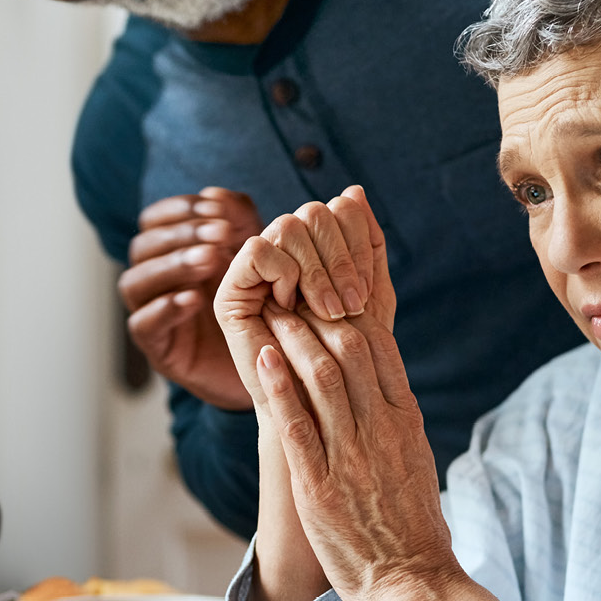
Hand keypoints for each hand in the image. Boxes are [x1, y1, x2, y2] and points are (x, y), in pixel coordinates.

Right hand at [119, 187, 260, 409]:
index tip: (215, 209)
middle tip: (219, 235)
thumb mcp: (254, 255)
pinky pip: (143, 325)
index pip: (155, 219)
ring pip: (135, 282)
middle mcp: (154, 279)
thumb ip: (239, 220)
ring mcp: (151, 314)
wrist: (268, 363)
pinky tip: (194, 300)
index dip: (180, 210)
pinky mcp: (158, 350)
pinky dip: (164, 309)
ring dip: (171, 266)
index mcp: (171, 252)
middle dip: (181, 236)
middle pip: (143, 247)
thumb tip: (216, 193)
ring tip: (211, 261)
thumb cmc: (259, 303)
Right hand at [214, 186, 390, 412]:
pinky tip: (290, 306)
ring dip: (316, 270)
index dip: (358, 241)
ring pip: (287, 226)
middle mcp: (285, 252)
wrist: (318, 409)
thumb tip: (354, 191)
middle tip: (352, 305)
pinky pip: (257, 251)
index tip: (368, 288)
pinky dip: (283, 274)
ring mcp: (257, 270)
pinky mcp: (231, 291)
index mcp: (318, 248)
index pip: (341, 209)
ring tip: (329, 312)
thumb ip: (368, 248)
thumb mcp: (370, 300)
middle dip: (341, 258)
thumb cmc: (347, 362)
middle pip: (314, 212)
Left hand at [252, 298, 450, 600]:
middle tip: (292, 288)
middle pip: (350, 348)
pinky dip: (278, 386)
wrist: (412, 581)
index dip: (350, 311)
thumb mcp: (417, 460)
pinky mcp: (320, 486)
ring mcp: (350, 456)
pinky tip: (262, 358)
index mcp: (405, 420)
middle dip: (318, 312)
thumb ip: (397, 422)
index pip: (380, 347)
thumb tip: (382, 387)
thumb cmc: (413, 527)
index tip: (326, 291)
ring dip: (293, 338)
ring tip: (273, 312)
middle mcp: (380, 429)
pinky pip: (297, 425)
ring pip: (321, 377)